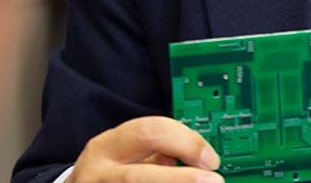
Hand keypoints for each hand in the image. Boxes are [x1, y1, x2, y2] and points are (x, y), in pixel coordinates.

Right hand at [71, 116, 223, 182]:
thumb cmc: (108, 173)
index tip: (212, 159)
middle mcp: (97, 174)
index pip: (149, 132)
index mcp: (106, 147)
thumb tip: (197, 157)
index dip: (186, 143)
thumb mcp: (125, 154)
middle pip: (139, 177)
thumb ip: (155, 152)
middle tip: (214, 180)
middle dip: (181, 179)